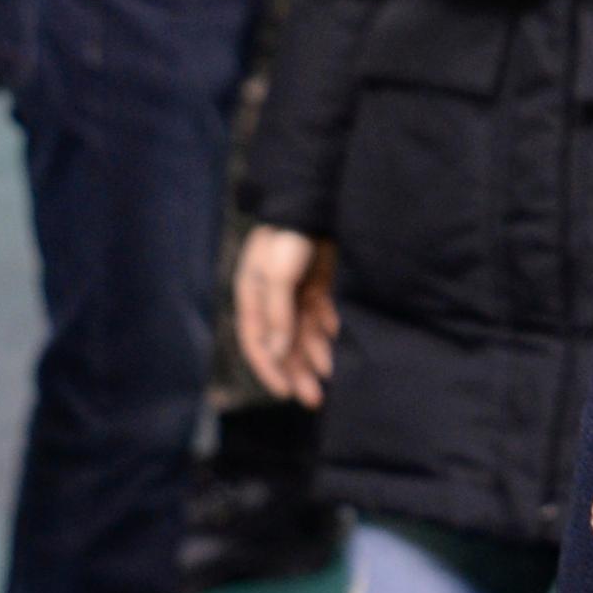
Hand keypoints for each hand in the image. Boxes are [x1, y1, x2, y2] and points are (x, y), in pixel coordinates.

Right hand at [234, 226, 338, 402]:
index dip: (269, 369)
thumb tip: (279, 352)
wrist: (318, 195)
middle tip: (316, 397)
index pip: (256, 341)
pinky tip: (339, 336)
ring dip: (316, 351)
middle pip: (283, 341)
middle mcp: (272, 295)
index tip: (286, 394)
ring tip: (333, 372)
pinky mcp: (318, 277)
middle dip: (298, 369)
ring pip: (304, 329)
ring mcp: (296, 287)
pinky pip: (321, 310)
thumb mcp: (277, 274)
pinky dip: (329, 325)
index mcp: (253, 294)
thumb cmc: (289, 234)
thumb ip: (278, 314)